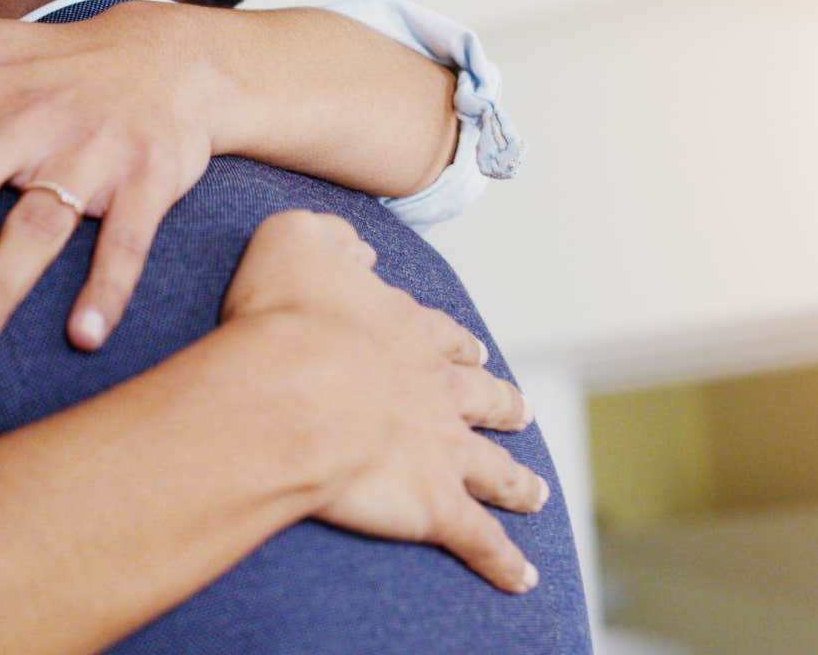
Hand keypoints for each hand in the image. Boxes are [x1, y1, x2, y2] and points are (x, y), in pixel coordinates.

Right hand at [225, 210, 545, 593]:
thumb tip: (362, 252)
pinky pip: (480, 541)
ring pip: (495, 469)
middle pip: (483, 398)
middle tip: (519, 410)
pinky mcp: (435, 505)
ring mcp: (441, 449)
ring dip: (518, 482)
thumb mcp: (294, 239)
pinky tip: (521, 580)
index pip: (444, 338)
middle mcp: (436, 389)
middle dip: (502, 404)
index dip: (457, 347)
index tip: (473, 353)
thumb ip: (332, 238)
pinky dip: (503, 563)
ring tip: (536, 493)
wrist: (289, 390)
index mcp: (406, 331)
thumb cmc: (281, 316)